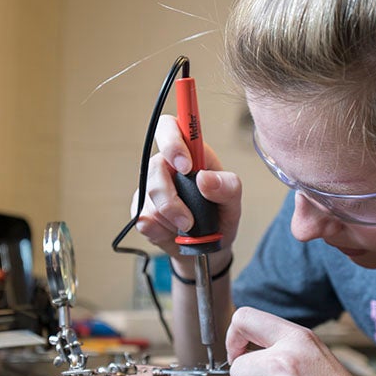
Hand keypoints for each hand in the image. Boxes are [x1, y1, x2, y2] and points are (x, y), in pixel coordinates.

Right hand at [133, 114, 241, 258]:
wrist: (207, 248)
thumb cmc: (220, 216)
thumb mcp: (233, 202)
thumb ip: (227, 187)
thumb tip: (205, 179)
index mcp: (191, 153)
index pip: (169, 127)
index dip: (172, 141)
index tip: (186, 166)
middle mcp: (167, 166)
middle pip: (154, 167)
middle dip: (171, 199)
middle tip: (188, 220)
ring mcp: (152, 187)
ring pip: (149, 197)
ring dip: (171, 219)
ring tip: (188, 226)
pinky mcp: (141, 210)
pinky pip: (144, 219)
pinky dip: (161, 231)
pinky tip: (173, 231)